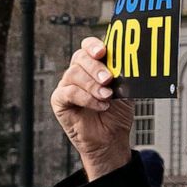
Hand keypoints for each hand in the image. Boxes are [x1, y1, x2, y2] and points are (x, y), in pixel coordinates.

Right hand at [51, 36, 134, 179]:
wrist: (111, 140)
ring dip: (93, 85)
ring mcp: (68, 85)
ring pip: (74, 74)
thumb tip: (127, 63)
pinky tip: (100, 105)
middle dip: (95, 67)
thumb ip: (123, 77)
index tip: (103, 52)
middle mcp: (79, 73)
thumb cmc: (117, 116)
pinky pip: (69, 92)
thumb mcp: (125, 92)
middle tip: (108, 78)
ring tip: (107, 96)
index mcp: (94, 66)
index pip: (89, 47)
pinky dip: (86, 98)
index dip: (93, 46)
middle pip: (80, 57)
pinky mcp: (60, 101)